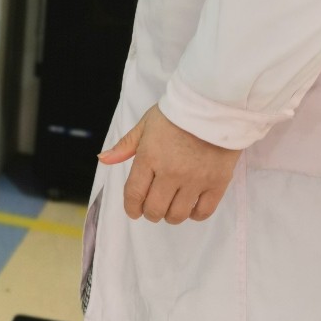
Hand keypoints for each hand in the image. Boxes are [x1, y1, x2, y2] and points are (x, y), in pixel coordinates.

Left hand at [100, 104, 240, 224]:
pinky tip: (191, 207)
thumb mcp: (146, 124)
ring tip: (172, 206)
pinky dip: (194, 215)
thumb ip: (125, 145)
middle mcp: (171, 172)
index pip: (134, 194)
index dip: (131, 208)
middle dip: (149, 212)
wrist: (213, 104)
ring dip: (170, 215)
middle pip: (155, 209)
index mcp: (149, 157)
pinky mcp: (217, 182)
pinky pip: (203, 212)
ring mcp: (195, 179)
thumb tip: (103, 159)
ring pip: (177, 215)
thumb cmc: (176, 113)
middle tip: (153, 207)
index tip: (133, 211)